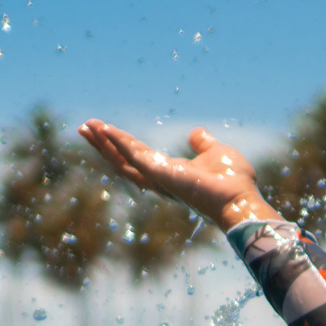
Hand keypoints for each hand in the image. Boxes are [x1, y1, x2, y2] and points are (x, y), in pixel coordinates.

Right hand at [78, 120, 275, 226]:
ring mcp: (158, 179)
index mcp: (170, 174)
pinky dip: (119, 142)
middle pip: (123, 161)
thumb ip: (203, 144)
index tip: (104, 130)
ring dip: (104, 143)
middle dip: (103, 145)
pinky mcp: (161, 175)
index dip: (120, 145)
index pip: (138, 158)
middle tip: (84, 128)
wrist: (241, 199)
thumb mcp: (216, 153)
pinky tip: (106, 129)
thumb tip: (195, 133)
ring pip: (122, 161)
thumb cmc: (233, 181)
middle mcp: (160, 179)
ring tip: (87, 127)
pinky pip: (134, 157)